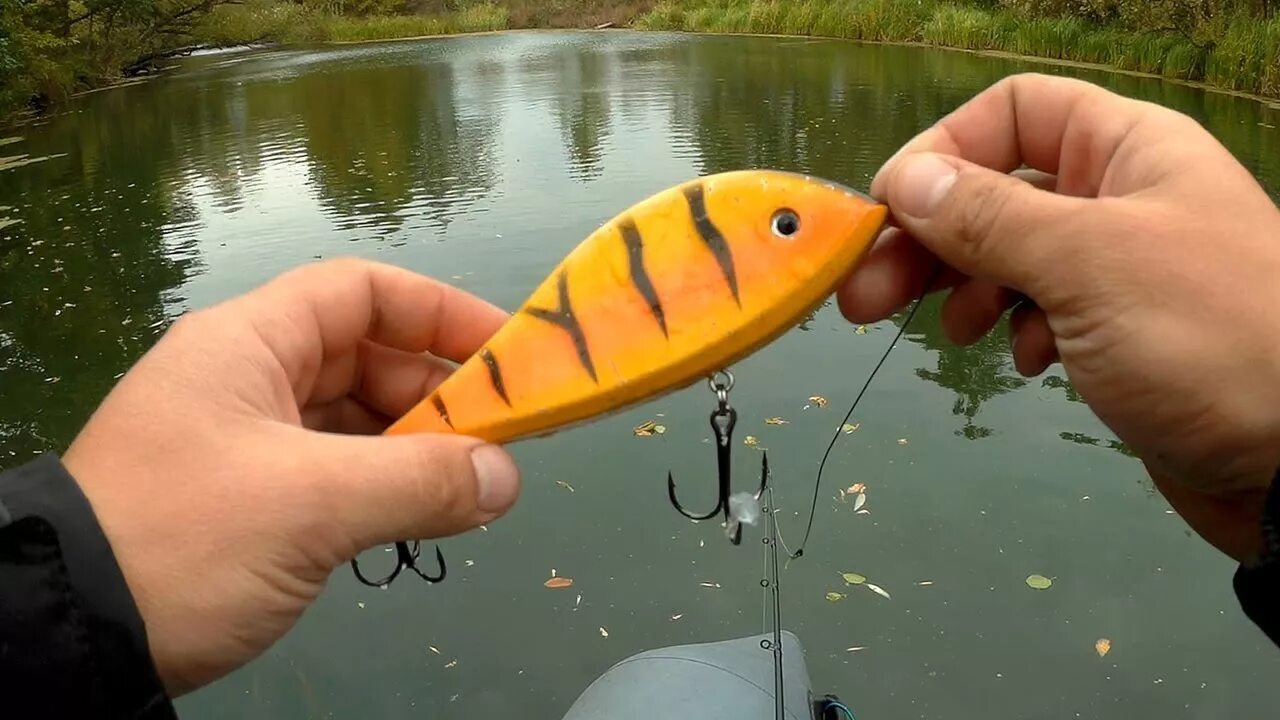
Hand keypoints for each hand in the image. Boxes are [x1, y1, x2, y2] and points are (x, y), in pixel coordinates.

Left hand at [61, 258, 520, 694]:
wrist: (69, 635)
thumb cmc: (188, 539)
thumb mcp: (311, 504)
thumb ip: (420, 482)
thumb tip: (506, 479)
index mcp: (248, 344)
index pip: (361, 293)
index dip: (440, 311)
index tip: (506, 350)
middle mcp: (249, 379)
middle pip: (366, 359)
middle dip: (439, 393)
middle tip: (503, 439)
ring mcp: (246, 440)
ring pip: (354, 420)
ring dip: (416, 447)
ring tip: (474, 484)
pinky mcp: (248, 497)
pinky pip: (336, 471)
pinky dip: (384, 486)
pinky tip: (425, 513)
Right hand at [838, 73, 1279, 563]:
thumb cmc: (1206, 338)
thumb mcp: (1088, 264)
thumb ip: (988, 218)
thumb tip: (902, 179)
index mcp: (1126, 151)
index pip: (1012, 114)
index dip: (943, 152)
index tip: (886, 214)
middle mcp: (1120, 197)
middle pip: (996, 192)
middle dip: (929, 239)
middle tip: (864, 296)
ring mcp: (1120, 268)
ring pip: (1011, 256)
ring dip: (968, 288)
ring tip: (958, 335)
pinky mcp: (1119, 332)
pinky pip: (1042, 310)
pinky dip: (1018, 330)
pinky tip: (1027, 361)